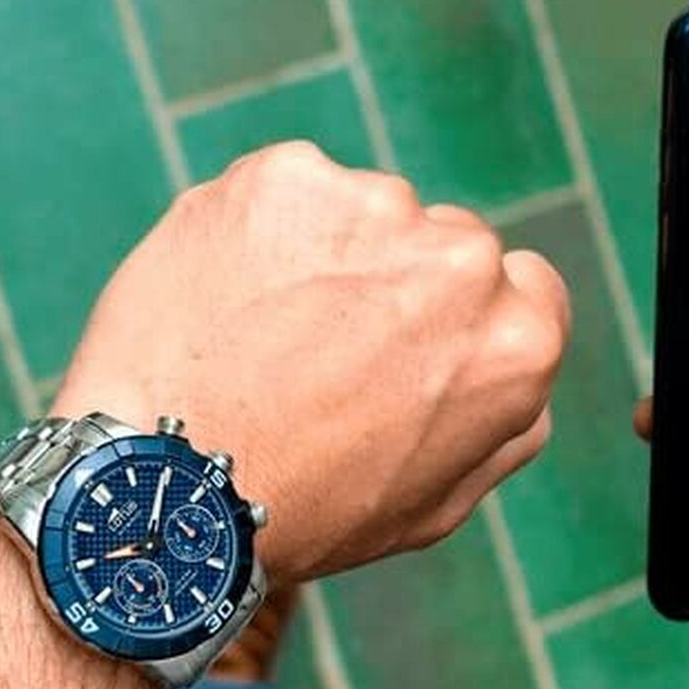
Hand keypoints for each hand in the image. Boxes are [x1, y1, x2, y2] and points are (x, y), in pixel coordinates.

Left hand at [54, 141, 569, 584]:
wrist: (166, 486)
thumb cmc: (301, 510)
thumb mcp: (433, 506)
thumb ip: (503, 427)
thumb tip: (516, 357)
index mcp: (517, 340)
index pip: (523, 288)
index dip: (458, 322)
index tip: (404, 347)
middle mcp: (462, 260)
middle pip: (444, 244)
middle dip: (394, 286)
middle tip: (318, 354)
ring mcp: (371, 207)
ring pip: (362, 214)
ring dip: (324, 257)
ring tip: (259, 339)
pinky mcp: (282, 178)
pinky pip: (286, 197)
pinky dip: (257, 235)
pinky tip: (224, 303)